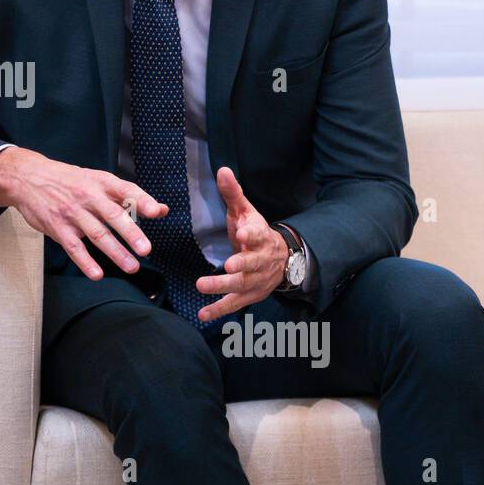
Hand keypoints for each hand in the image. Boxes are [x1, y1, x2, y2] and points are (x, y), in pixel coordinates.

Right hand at [0, 146, 166, 279]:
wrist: (28, 178)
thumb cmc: (68, 181)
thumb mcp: (98, 181)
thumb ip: (128, 197)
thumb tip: (160, 210)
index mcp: (101, 182)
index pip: (125, 190)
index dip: (142, 200)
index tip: (156, 211)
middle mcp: (88, 196)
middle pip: (112, 215)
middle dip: (130, 233)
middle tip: (145, 249)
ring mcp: (72, 213)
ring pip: (96, 234)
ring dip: (115, 252)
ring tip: (132, 266)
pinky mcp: (57, 228)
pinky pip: (73, 247)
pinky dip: (85, 262)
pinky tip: (97, 274)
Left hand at [194, 167, 288, 322]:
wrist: (281, 260)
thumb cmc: (256, 232)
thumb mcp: (246, 211)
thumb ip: (233, 193)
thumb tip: (222, 169)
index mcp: (260, 237)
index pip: (258, 235)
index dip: (251, 233)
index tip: (242, 231)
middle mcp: (260, 260)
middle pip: (251, 264)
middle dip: (241, 265)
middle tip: (229, 265)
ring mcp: (255, 280)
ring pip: (241, 285)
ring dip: (223, 287)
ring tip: (202, 286)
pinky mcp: (249, 296)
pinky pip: (233, 304)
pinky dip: (218, 310)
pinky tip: (202, 315)